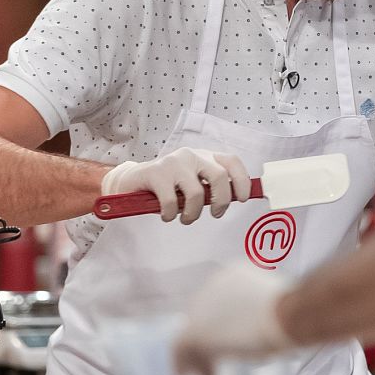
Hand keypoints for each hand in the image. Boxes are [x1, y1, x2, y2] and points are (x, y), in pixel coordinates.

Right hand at [101, 148, 251, 223]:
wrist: (132, 181)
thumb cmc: (167, 186)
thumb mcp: (193, 183)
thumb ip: (210, 187)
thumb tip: (233, 199)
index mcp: (204, 156)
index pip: (231, 161)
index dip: (242, 180)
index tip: (242, 199)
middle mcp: (191, 155)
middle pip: (219, 176)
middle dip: (221, 201)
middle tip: (215, 214)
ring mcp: (173, 162)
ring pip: (196, 193)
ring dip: (192, 214)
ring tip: (185, 218)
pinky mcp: (156, 173)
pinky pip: (171, 201)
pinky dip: (171, 215)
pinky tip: (167, 215)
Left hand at [172, 266, 291, 374]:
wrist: (289, 315)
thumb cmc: (295, 313)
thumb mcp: (281, 308)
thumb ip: (266, 314)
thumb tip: (269, 331)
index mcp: (234, 276)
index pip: (220, 302)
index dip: (223, 323)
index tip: (232, 338)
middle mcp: (213, 286)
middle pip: (203, 317)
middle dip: (210, 339)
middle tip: (218, 359)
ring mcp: (201, 307)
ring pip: (193, 334)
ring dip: (199, 356)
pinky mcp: (195, 330)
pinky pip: (181, 350)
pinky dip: (185, 365)